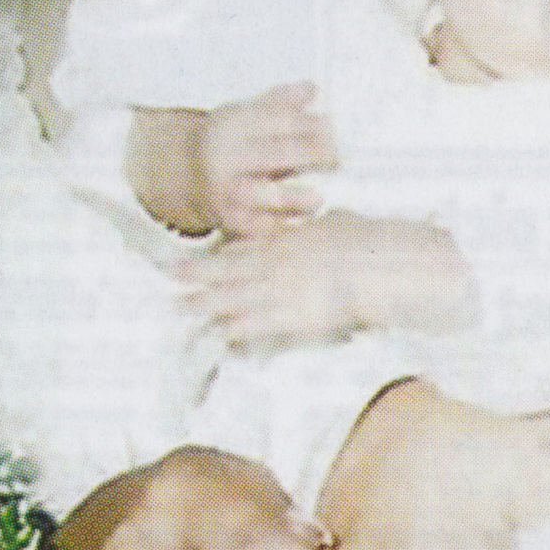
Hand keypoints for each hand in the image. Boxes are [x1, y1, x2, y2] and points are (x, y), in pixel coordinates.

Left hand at [180, 212, 473, 348]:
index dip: (217, 254)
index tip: (193, 257)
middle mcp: (277, 262)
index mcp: (287, 239)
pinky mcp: (296, 314)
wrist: (380, 262)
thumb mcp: (340, 223)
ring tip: (180, 306)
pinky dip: (239, 327)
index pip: (245, 247)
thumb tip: (329, 217)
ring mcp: (283, 288)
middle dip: (198, 273)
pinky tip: (220, 332)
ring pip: (237, 295)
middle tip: (169, 275)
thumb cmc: (366, 241)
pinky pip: (262, 322)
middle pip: (231, 269)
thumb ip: (323, 224)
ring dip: (207, 301)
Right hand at [198, 84, 333, 237]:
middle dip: (313, 157)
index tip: (333, 129)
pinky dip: (280, 225)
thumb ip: (280, 102)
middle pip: (278, 154)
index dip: (312, 125)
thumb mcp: (246, 114)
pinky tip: (299, 222)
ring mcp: (227, 189)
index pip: (280, 120)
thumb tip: (311, 88)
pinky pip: (259, 225)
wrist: (187, 173)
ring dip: (295, 198)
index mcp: (233, 125)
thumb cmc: (228, 142)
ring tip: (318, 199)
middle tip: (337, 160)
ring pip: (265, 194)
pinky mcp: (229, 220)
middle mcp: (227, 156)